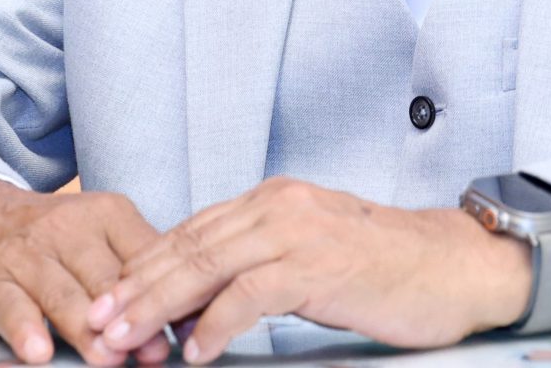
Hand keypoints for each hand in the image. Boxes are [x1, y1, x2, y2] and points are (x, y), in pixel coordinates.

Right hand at [0, 179, 169, 366]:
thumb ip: (137, 274)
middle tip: (153, 349)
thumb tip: (189, 316)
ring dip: (85, 329)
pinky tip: (39, 351)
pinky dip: (25, 329)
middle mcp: (65, 228)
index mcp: (104, 215)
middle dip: (130, 317)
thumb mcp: (97, 238)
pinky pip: (10, 306)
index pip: (142, 253)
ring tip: (108, 358)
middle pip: (104, 278)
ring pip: (61, 295)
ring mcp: (25, 255)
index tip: (187, 323)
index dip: (166, 290)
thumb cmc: (50, 240)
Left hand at [84, 177, 532, 361]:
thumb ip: (258, 264)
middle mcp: (279, 205)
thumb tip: (198, 300)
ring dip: (159, 305)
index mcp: (272, 200)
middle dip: (135, 286)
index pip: (191, 231)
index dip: (144, 266)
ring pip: (207, 265)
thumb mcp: (311, 255)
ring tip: (126, 338)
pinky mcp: (319, 265)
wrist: (455, 267)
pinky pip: (251, 294)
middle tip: (95, 321)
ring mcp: (299, 231)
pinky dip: (217, 323)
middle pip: (187, 245)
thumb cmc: (385, 269)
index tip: (106, 298)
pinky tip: (195, 350)